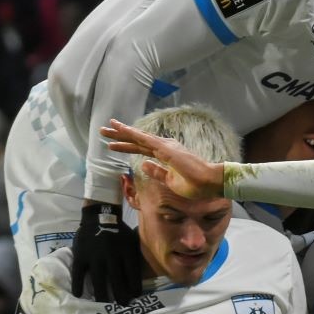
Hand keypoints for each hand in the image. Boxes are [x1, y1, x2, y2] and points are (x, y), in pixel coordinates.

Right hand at [70, 202, 141, 303]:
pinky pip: (78, 273)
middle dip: (120, 295)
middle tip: (122, 305)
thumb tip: (144, 273)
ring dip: (101, 294)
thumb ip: (136, 254)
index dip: (134, 287)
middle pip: (116, 280)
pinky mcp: (81, 255)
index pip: (132, 274)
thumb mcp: (132, 240)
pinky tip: (79, 294)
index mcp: (126, 251)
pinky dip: (78, 284)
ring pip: (98, 280)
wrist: (99, 216)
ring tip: (103, 305)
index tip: (135, 296)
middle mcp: (111, 256)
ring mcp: (94, 256)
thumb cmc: (119, 231)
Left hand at [101, 119, 223, 199]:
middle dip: (120, 136)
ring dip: (122, 132)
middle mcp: (164, 147)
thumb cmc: (195, 184)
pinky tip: (122, 130)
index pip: (141, 149)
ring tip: (106, 128)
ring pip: (139, 137)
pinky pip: (145, 140)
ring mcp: (165, 146)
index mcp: (166, 155)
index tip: (112, 145)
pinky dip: (132, 134)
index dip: (127, 146)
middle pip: (137, 140)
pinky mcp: (165, 149)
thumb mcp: (171, 181)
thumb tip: (142, 165)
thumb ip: (157, 172)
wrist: (210, 183)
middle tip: (103, 131)